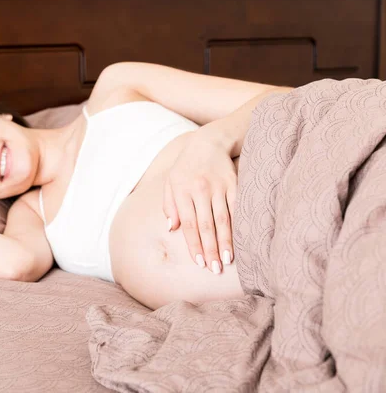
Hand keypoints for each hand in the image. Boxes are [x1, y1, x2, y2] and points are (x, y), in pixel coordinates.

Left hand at [163, 129, 236, 273]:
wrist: (208, 142)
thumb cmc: (185, 167)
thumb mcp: (170, 183)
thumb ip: (170, 206)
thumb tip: (171, 229)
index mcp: (182, 191)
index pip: (188, 223)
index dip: (194, 244)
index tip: (198, 262)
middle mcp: (200, 190)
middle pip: (205, 225)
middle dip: (210, 249)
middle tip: (214, 268)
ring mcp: (218, 187)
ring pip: (222, 219)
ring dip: (225, 241)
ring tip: (227, 260)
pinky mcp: (234, 184)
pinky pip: (236, 208)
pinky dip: (238, 225)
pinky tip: (240, 240)